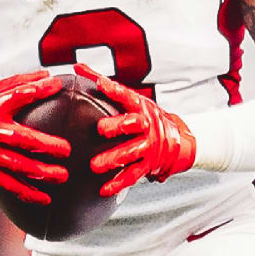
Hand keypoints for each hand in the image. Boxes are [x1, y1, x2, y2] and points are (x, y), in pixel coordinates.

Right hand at [0, 71, 70, 203]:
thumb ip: (17, 83)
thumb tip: (46, 76)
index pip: (17, 96)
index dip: (36, 90)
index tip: (56, 86)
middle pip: (22, 139)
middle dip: (46, 145)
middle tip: (66, 149)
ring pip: (19, 165)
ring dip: (42, 172)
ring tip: (62, 175)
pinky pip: (11, 184)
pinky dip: (28, 193)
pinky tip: (45, 198)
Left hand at [74, 64, 195, 196]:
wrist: (178, 141)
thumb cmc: (144, 115)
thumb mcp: (129, 97)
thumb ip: (101, 81)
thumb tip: (76, 65)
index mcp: (139, 106)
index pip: (126, 95)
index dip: (113, 89)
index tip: (100, 84)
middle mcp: (146, 125)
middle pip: (132, 124)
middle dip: (117, 126)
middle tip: (100, 129)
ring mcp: (148, 146)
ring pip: (131, 153)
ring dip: (114, 159)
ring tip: (95, 166)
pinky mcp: (148, 165)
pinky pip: (133, 175)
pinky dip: (118, 183)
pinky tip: (104, 189)